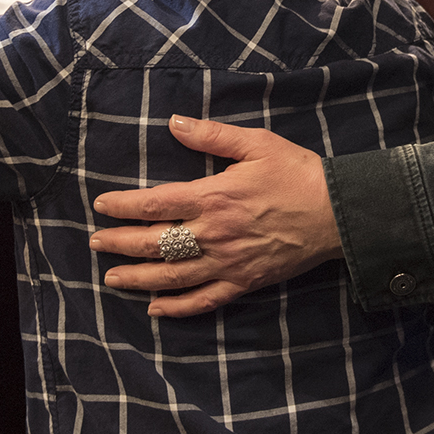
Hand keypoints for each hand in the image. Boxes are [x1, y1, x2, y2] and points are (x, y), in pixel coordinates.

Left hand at [89, 116, 340, 316]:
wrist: (337, 212)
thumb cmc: (297, 173)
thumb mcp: (256, 143)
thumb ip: (212, 135)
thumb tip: (174, 123)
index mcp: (213, 196)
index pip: (155, 204)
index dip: (123, 206)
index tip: (101, 205)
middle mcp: (214, 233)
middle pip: (154, 242)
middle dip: (119, 243)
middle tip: (95, 243)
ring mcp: (227, 262)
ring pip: (171, 276)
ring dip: (137, 279)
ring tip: (112, 278)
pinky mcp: (244, 282)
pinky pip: (204, 300)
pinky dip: (177, 307)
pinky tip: (156, 309)